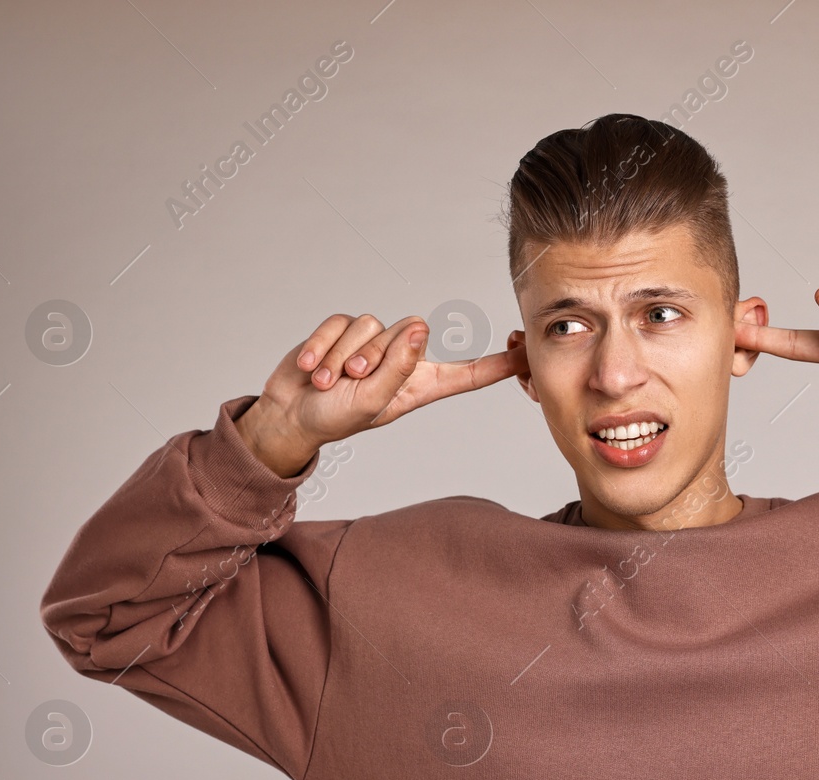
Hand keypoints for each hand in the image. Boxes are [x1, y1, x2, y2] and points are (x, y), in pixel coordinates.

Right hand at [236, 313, 527, 476]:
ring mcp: (373, 342)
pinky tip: (313, 370)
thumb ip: (397, 367)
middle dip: (375, 355)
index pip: (470, 373)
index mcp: (421, 385)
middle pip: (410, 329)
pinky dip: (323, 347)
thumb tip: (421, 328)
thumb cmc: (335, 417)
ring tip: (331, 381)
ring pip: (371, 324)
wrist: (290, 415)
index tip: (527, 349)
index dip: (500, 364)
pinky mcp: (344, 330)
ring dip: (345, 356)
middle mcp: (403, 359)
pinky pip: (340, 322)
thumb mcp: (371, 401)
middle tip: (353, 381)